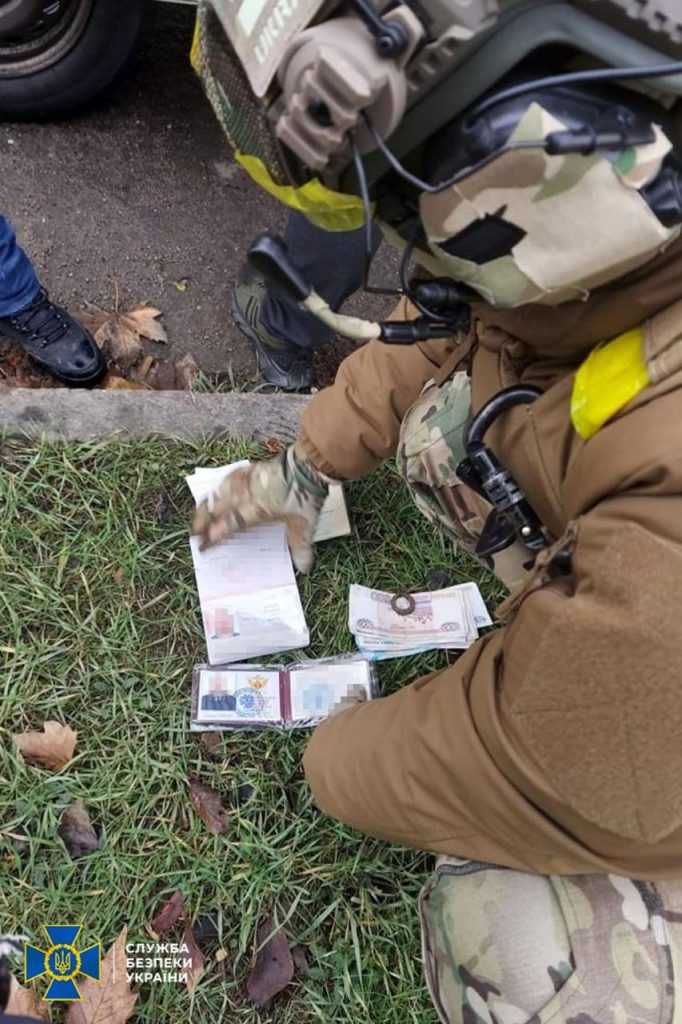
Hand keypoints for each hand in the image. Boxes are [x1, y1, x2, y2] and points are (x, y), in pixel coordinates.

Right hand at [192, 444, 330, 571]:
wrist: (309, 466)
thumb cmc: (305, 495)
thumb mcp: (304, 524)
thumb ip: (299, 546)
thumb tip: (303, 568)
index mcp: (256, 509)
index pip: (229, 524)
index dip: (214, 535)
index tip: (203, 544)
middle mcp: (247, 494)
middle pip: (217, 507)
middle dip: (203, 520)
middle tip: (195, 531)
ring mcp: (248, 480)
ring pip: (219, 491)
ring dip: (208, 503)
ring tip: (201, 512)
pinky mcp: (252, 469)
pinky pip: (230, 477)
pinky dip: (220, 485)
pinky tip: (218, 488)